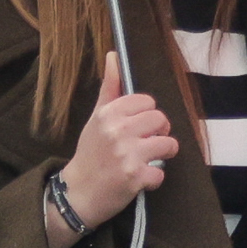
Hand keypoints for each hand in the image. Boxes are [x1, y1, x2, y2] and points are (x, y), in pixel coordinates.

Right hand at [59, 51, 176, 235]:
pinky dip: (153, 179)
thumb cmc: (90, 153)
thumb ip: (110, 88)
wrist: (78, 192)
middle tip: (147, 142)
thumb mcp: (96, 118)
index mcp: (108, 114)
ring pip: (168, 144)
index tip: (140, 125)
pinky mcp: (135, 178)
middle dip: (159, 132)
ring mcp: (127, 155)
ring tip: (149, 159)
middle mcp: (117, 131)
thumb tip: (114, 54)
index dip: (148, 114)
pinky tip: (140, 178)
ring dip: (162, 154)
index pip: (147, 101)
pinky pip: (161, 173)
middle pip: (161, 120)